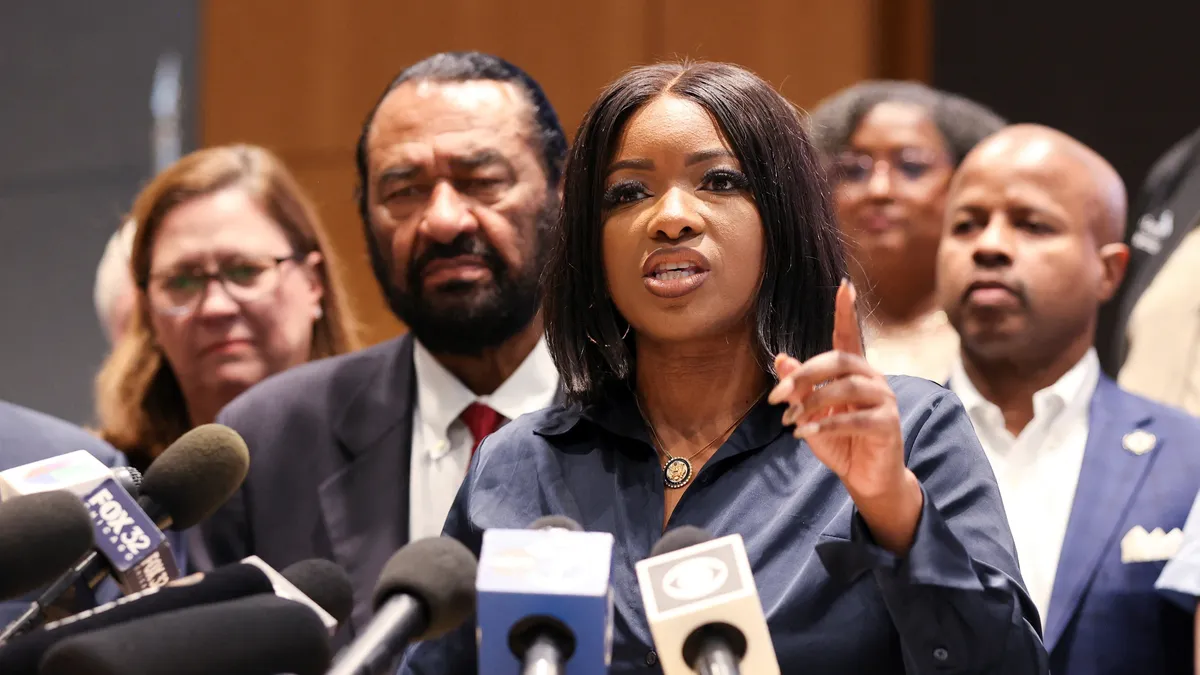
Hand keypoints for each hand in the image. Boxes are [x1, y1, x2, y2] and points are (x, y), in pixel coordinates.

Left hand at [768, 278, 922, 553]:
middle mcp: (873, 379)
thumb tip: (781, 358)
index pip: (849, 336)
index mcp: (855, 371)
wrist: (866, 478)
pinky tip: (804, 434)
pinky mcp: (888, 425)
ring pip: (846, 388)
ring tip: (790, 421)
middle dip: (804, 376)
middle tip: (776, 397)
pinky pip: (855, 419)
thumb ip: (799, 387)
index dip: (846, 312)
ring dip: (813, 402)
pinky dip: (826, 425)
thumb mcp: (810, 413)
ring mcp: (885, 400)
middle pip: (838, 361)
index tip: (845, 286)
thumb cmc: (840, 441)